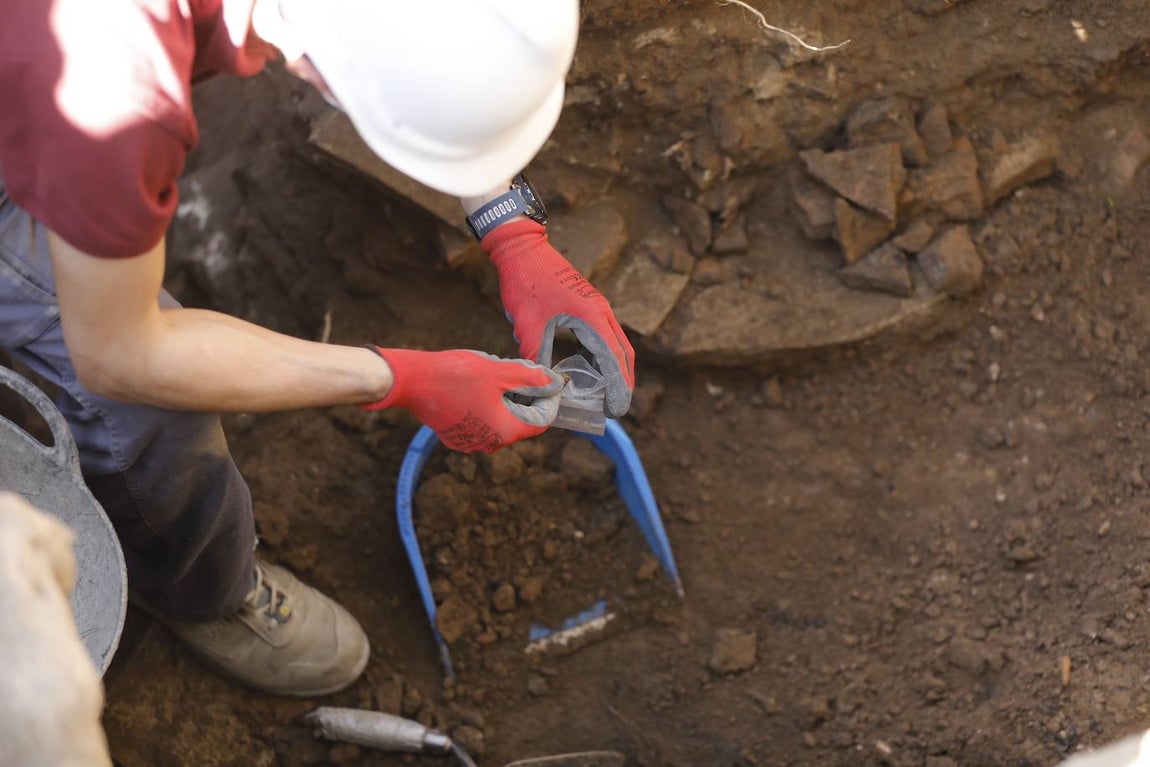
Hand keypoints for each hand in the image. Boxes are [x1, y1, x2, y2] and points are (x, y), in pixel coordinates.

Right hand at [363, 347, 562, 452]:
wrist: (412, 381)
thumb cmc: (455, 375)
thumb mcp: (499, 371)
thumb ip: (530, 378)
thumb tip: (553, 382)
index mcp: (505, 432)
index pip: (541, 422)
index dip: (548, 400)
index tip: (547, 379)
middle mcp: (489, 444)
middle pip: (521, 421)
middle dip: (524, 397)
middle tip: (516, 371)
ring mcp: (469, 442)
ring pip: (500, 420)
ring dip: (504, 399)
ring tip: (493, 375)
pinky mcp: (454, 436)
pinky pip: (480, 422)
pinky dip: (485, 406)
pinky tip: (475, 385)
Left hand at [481, 220, 634, 417]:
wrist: (522, 248)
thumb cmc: (526, 283)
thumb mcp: (529, 325)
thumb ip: (538, 357)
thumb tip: (543, 386)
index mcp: (592, 316)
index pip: (614, 359)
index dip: (618, 387)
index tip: (617, 410)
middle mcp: (601, 311)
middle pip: (623, 353)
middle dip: (622, 382)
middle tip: (616, 409)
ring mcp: (597, 305)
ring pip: (616, 343)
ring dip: (614, 369)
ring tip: (607, 394)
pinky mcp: (588, 303)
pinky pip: (604, 334)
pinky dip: (603, 355)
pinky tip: (590, 369)